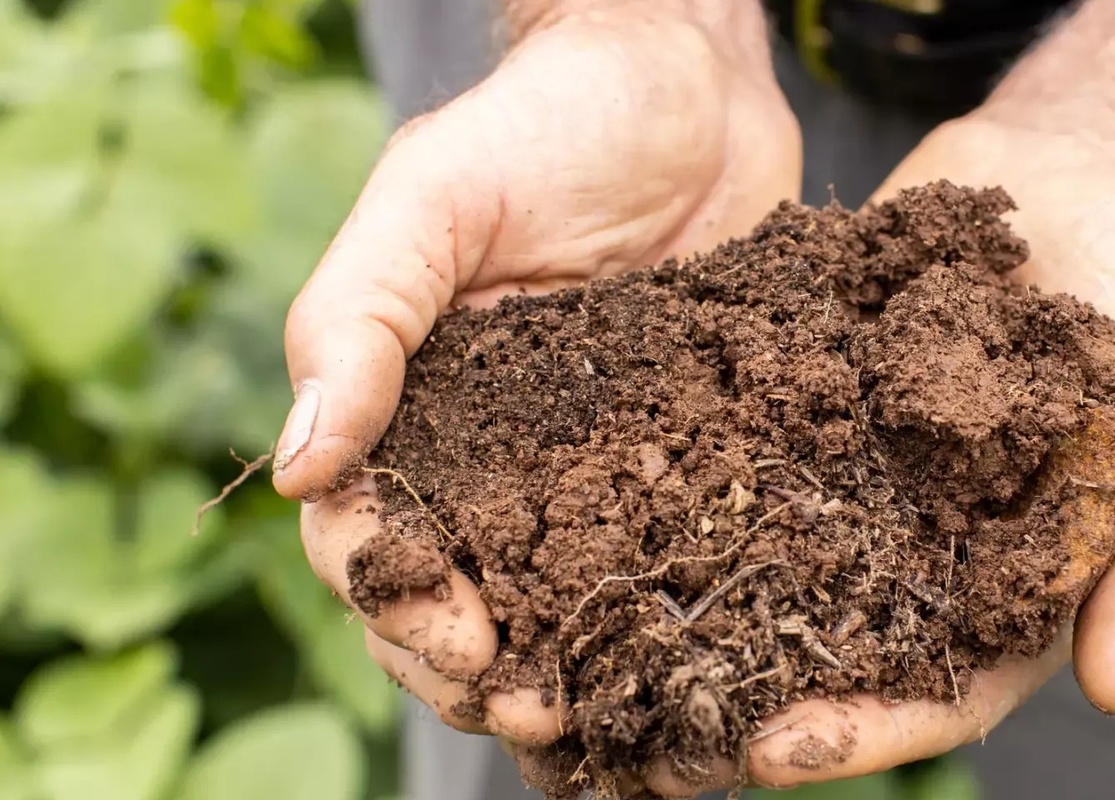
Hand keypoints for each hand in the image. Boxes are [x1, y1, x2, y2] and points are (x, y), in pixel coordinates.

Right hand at [273, 0, 799, 747]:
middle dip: (482, 670)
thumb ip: (358, 322)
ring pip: (557, 595)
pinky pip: (661, 548)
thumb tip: (290, 475)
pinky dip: (664, 617)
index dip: (403, 607)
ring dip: (570, 669)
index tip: (465, 648)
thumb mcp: (434, 202)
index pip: (374, 537)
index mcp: (413, 406)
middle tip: (540, 714)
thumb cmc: (546, 122)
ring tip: (608, 723)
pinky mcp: (680, 449)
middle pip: (461, 592)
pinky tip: (697, 667)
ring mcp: (587, 458)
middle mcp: (492, 450)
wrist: (691, 85)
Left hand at [649, 116, 1114, 795]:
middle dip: (751, 686)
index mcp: (1017, 584)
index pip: (945, 689)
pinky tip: (603, 491)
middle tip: (660, 722)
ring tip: (607, 638)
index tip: (783, 749)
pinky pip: (743, 441)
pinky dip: (681, 469)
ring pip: (768, 556)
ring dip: (694, 602)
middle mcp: (925, 544)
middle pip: (834, 644)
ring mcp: (858, 473)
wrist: (1088, 175)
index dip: (869, 727)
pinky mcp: (808, 397)